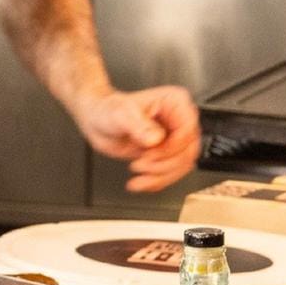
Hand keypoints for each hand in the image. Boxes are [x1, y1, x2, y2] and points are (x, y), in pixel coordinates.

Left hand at [70, 85, 200, 192]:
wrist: (97, 122)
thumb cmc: (108, 110)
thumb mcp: (121, 114)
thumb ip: (138, 125)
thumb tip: (155, 139)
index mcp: (174, 102)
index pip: (188, 130)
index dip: (172, 146)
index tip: (151, 152)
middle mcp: (178, 120)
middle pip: (188, 152)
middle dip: (164, 163)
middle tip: (141, 163)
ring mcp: (174, 139)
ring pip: (182, 166)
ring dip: (159, 175)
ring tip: (137, 169)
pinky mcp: (167, 154)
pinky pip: (172, 174)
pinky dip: (156, 181)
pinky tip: (139, 181)